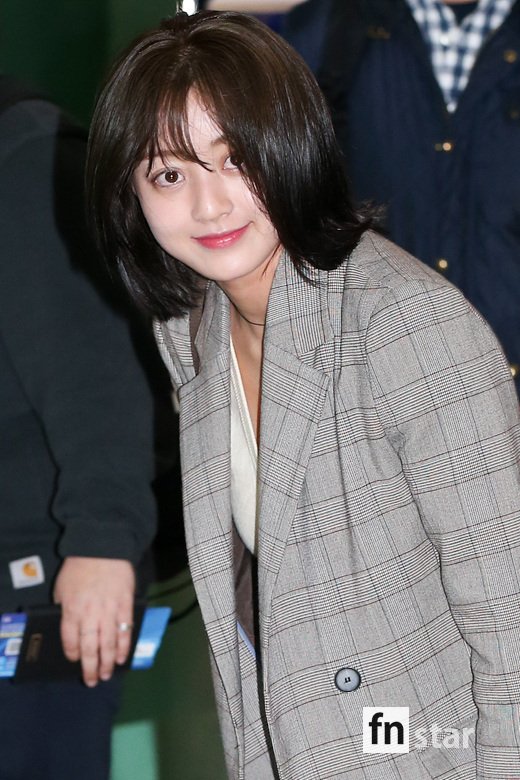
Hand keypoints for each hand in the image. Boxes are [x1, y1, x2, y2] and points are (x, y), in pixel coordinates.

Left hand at [53, 556, 135, 686]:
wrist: (103, 549)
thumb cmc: (79, 568)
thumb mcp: (62, 588)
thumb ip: (64, 609)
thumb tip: (69, 626)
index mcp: (71, 610)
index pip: (70, 640)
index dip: (73, 654)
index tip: (75, 660)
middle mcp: (90, 615)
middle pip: (90, 648)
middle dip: (90, 667)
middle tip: (92, 681)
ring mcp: (110, 611)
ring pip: (109, 643)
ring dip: (107, 662)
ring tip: (107, 674)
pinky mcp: (126, 605)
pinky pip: (125, 630)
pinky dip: (124, 646)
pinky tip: (122, 657)